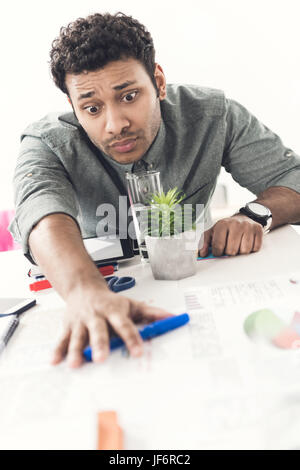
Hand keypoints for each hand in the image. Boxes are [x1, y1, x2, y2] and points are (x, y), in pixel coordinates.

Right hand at [51, 279, 172, 367]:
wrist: (84, 288)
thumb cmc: (110, 301)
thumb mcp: (132, 304)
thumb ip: (152, 314)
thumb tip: (173, 319)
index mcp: (114, 311)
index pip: (125, 326)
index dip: (132, 338)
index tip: (137, 352)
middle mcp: (97, 316)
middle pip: (99, 331)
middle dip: (99, 344)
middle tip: (101, 358)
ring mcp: (81, 322)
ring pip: (78, 337)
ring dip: (76, 350)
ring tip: (75, 364)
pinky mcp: (68, 327)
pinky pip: (62, 339)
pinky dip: (58, 350)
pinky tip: (55, 361)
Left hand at [198, 214, 263, 256]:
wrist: (244, 218)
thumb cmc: (226, 228)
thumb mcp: (212, 232)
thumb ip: (203, 242)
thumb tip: (201, 253)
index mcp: (222, 224)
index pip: (218, 246)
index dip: (217, 253)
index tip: (218, 252)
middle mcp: (235, 224)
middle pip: (231, 251)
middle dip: (229, 252)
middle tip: (229, 246)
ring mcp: (248, 227)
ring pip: (244, 251)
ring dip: (241, 252)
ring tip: (238, 244)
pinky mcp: (258, 230)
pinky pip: (255, 248)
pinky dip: (251, 249)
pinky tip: (247, 242)